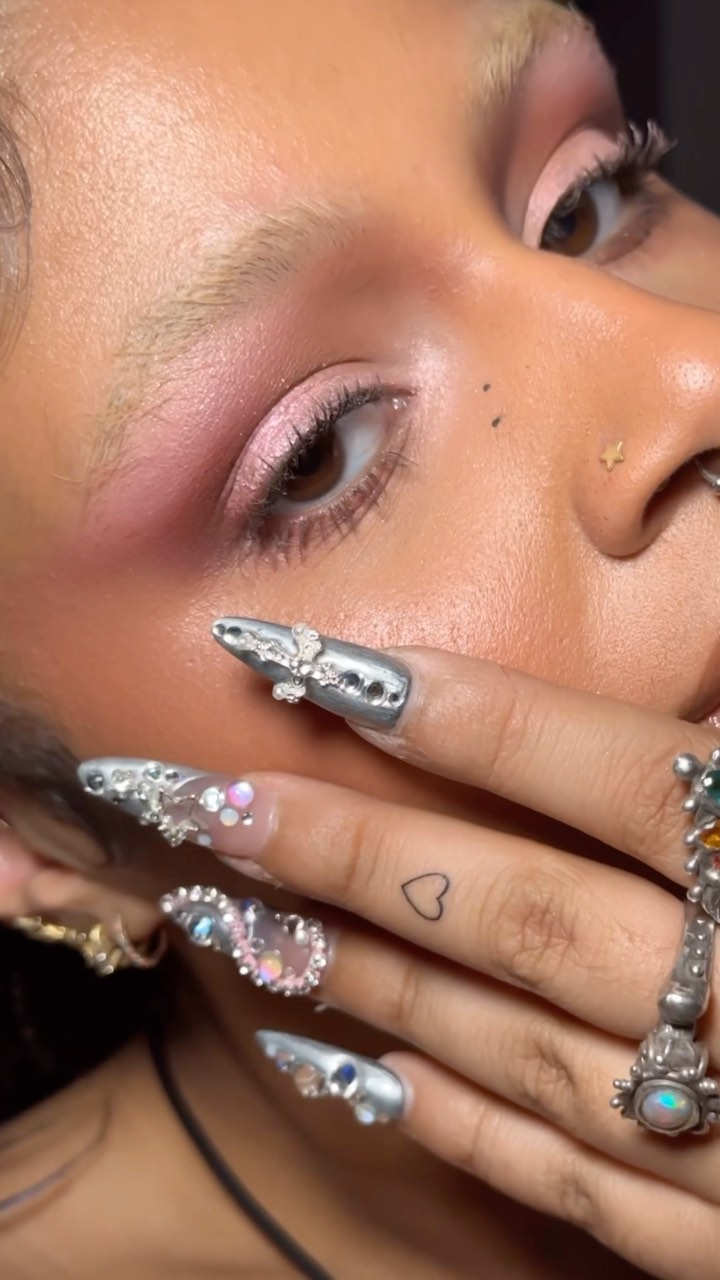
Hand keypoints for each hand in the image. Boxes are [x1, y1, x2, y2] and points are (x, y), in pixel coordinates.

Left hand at [81, 642, 719, 1279]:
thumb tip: (691, 646)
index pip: (606, 771)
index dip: (459, 713)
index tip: (312, 664)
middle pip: (518, 907)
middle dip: (349, 849)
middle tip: (202, 798)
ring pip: (514, 1038)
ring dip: (362, 975)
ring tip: (234, 919)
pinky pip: (569, 1177)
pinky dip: (457, 1118)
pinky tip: (354, 1071)